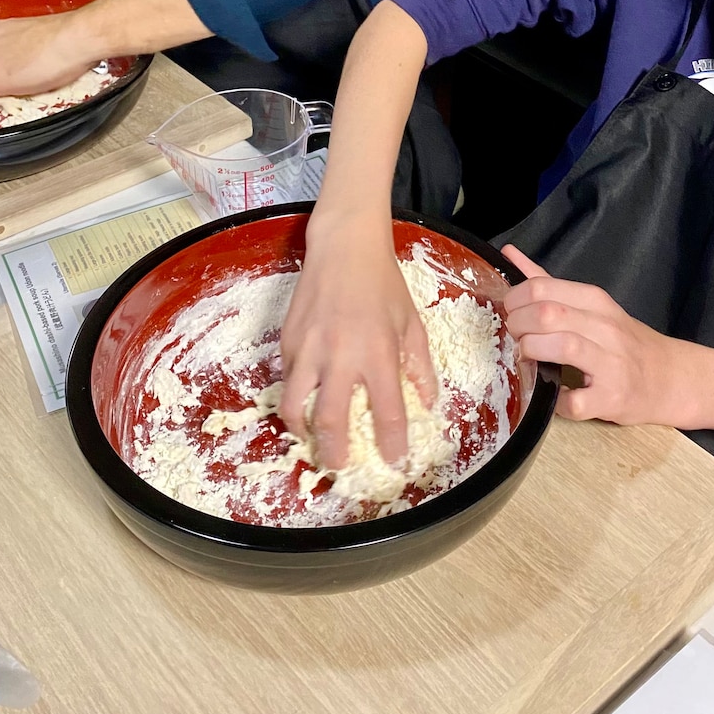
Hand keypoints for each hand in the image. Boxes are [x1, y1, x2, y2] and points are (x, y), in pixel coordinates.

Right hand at [280, 212, 435, 469]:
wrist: (344, 246)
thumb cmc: (383, 283)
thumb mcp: (412, 322)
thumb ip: (421, 366)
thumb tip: (428, 404)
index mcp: (379, 353)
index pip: (387, 413)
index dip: (392, 445)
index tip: (394, 461)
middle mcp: (341, 355)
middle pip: (332, 421)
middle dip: (335, 453)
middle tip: (340, 466)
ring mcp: (309, 348)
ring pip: (295, 407)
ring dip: (303, 432)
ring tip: (312, 441)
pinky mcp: (288, 340)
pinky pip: (286, 380)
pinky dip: (293, 397)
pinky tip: (303, 400)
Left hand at [502, 246, 689, 426]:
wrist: (671, 377)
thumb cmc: (625, 341)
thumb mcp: (591, 305)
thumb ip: (548, 283)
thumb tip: (509, 255)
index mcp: (595, 301)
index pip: (543, 287)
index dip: (515, 299)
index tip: (510, 312)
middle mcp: (606, 328)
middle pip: (548, 314)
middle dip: (518, 324)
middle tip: (515, 335)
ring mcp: (611, 364)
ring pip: (563, 347)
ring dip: (533, 351)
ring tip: (526, 357)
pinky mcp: (612, 399)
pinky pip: (575, 400)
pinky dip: (556, 399)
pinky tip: (553, 394)